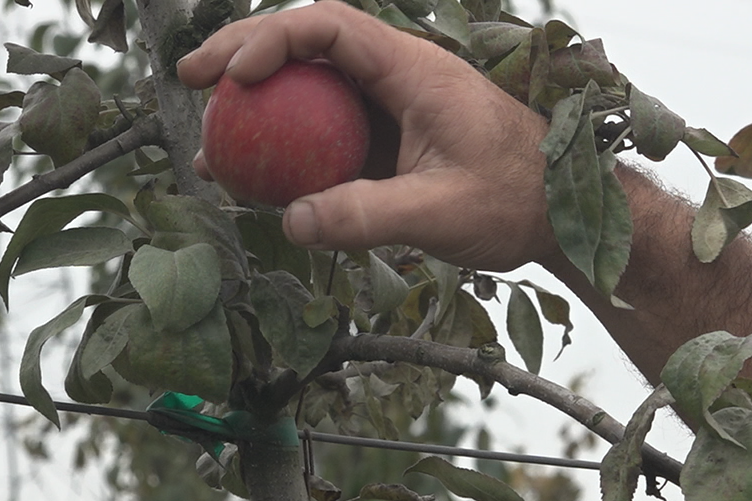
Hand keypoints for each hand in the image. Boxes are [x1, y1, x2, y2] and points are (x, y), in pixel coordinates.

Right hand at [176, 0, 557, 271]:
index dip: (273, 38)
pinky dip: (290, 152)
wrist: (560, 214)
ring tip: (210, 141)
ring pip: (312, 92)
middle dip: (245, 54)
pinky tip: (255, 186)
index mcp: (413, 71)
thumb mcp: (442, 212)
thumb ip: (369, 215)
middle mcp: (396, 77)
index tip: (234, 75)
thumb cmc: (517, 201)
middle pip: (308, 46)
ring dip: (260, 108)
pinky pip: (328, 136)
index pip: (330, 27)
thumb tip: (292, 223)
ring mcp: (390, 109)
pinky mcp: (389, 142)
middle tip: (191, 78)